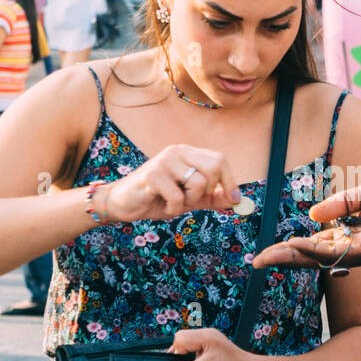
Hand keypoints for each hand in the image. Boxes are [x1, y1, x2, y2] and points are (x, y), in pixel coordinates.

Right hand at [102, 145, 240, 222]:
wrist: (122, 204)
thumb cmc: (156, 199)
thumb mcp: (189, 200)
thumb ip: (212, 198)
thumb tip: (238, 199)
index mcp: (188, 154)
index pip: (220, 159)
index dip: (230, 180)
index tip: (234, 199)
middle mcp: (178, 151)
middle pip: (214, 168)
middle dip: (207, 191)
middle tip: (189, 199)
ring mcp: (165, 160)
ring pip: (197, 183)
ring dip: (187, 202)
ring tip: (171, 201)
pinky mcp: (153, 174)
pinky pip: (177, 197)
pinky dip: (172, 208)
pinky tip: (159, 204)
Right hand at [250, 175, 360, 270]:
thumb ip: (340, 205)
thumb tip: (314, 215)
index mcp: (357, 236)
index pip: (319, 246)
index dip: (294, 248)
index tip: (270, 250)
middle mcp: (360, 248)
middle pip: (316, 257)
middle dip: (286, 259)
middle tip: (257, 262)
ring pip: (323, 258)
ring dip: (293, 258)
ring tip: (267, 258)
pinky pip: (339, 251)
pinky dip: (315, 249)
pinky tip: (295, 246)